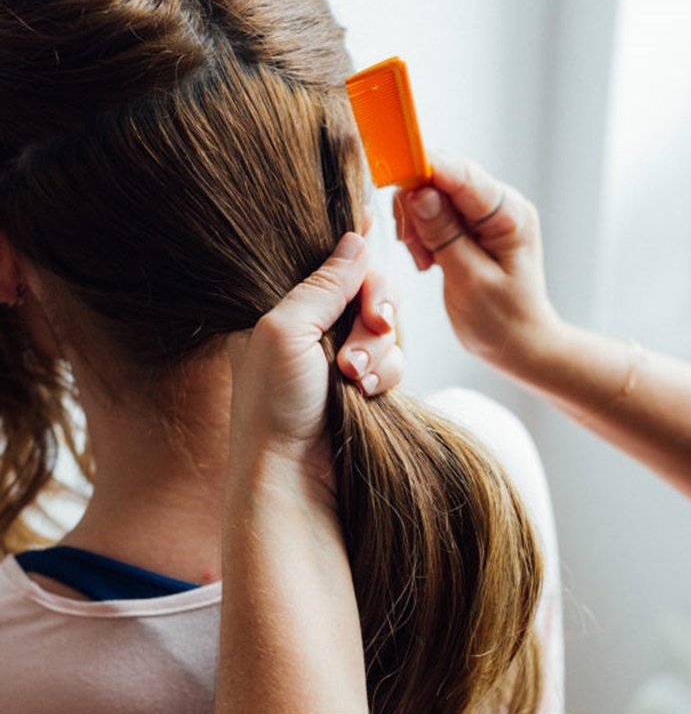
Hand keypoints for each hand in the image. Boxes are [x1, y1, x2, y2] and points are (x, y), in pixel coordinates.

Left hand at [227, 234, 402, 474]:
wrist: (293, 475)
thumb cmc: (273, 405)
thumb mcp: (286, 330)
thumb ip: (323, 283)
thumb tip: (356, 238)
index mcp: (278, 306)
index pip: (325, 260)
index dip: (353, 253)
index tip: (372, 240)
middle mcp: (309, 327)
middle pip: (366, 288)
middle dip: (375, 307)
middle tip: (373, 324)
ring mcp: (337, 357)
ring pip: (385, 326)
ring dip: (379, 348)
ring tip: (355, 377)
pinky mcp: (362, 385)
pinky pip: (395, 360)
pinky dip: (387, 373)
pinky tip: (368, 393)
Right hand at [394, 153, 561, 378]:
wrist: (518, 345)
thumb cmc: (502, 321)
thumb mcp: (470, 282)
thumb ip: (445, 235)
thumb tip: (418, 193)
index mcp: (509, 214)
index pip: (460, 174)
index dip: (423, 169)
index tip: (390, 177)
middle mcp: (499, 205)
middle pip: (442, 178)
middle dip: (416, 206)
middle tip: (416, 251)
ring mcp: (484, 214)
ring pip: (432, 195)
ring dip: (416, 224)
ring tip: (426, 262)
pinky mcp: (469, 226)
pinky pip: (433, 213)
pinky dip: (421, 234)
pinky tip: (429, 261)